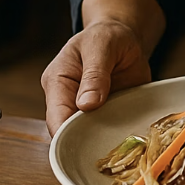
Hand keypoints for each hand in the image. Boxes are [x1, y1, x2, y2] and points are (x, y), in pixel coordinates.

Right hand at [41, 20, 151, 137]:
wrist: (124, 37)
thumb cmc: (107, 36)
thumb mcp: (101, 46)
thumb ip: (95, 74)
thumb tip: (86, 104)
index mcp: (58, 82)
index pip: (55, 117)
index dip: (66, 134)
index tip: (85, 143)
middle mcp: (68, 101)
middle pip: (69, 133)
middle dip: (86, 142)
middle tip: (108, 148)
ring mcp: (88, 111)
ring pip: (88, 137)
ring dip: (103, 141)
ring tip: (120, 145)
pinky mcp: (106, 115)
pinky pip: (108, 133)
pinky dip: (117, 136)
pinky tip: (129, 140)